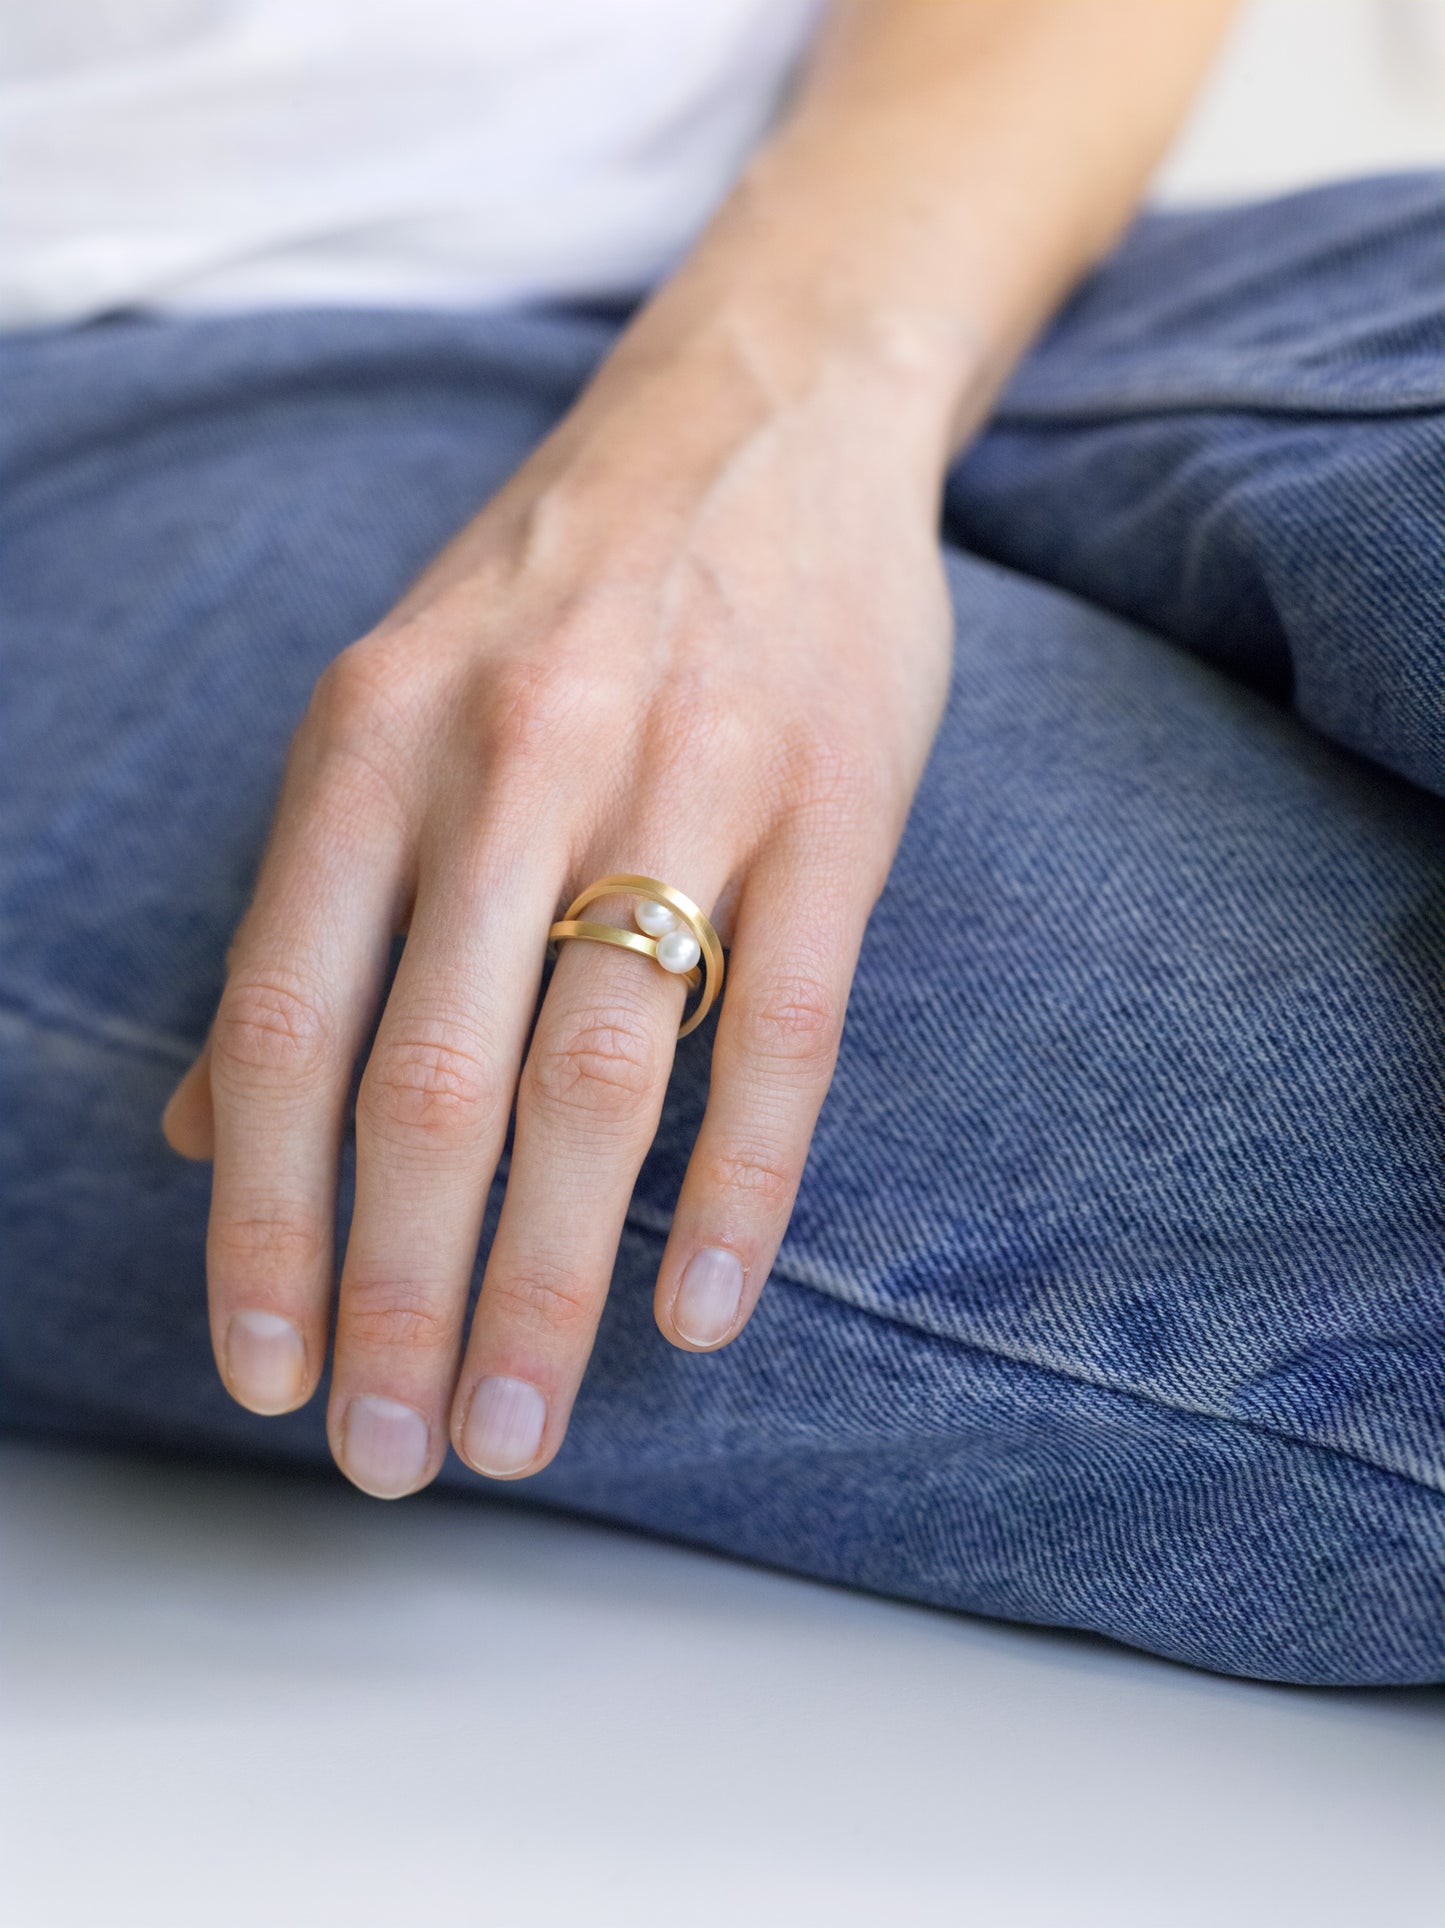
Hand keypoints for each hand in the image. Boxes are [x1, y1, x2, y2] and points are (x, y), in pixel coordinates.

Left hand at [162, 310, 954, 1497]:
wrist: (761, 422)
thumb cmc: (557, 597)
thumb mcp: (387, 712)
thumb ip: (302, 915)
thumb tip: (194, 1125)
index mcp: (373, 745)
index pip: (283, 1026)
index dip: (262, 1224)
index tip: (267, 1376)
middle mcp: (513, 762)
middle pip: (434, 1082)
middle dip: (404, 1294)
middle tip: (398, 1454)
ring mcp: (685, 780)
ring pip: (603, 1076)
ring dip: (554, 1276)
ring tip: (525, 1422)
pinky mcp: (834, 807)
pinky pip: (789, 1029)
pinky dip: (743, 1187)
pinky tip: (699, 1310)